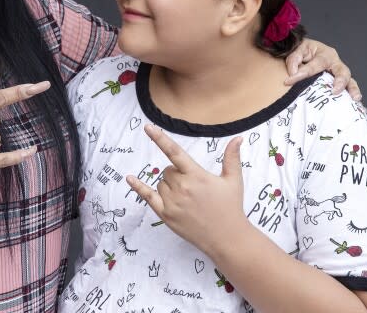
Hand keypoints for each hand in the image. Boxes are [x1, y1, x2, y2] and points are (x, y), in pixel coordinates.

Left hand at [126, 125, 249, 257]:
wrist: (227, 238)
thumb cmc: (231, 207)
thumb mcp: (233, 181)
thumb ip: (232, 157)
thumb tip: (238, 138)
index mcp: (197, 175)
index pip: (175, 152)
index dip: (160, 138)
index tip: (148, 127)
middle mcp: (182, 187)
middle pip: (168, 171)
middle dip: (177, 175)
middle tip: (193, 189)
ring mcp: (172, 201)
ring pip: (160, 183)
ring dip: (169, 186)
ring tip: (188, 199)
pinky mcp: (165, 215)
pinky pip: (147, 196)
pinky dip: (138, 187)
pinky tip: (129, 178)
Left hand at [284, 38, 360, 100]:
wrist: (304, 53)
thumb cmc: (302, 52)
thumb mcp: (296, 51)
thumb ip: (294, 60)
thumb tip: (294, 73)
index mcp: (325, 54)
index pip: (315, 65)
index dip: (302, 73)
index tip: (289, 81)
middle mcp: (335, 63)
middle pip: (342, 71)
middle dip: (340, 81)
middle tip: (335, 91)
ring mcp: (339, 74)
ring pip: (350, 81)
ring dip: (352, 90)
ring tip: (354, 99)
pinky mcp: (339, 83)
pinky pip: (348, 89)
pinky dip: (351, 97)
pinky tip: (354, 105)